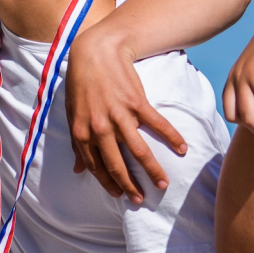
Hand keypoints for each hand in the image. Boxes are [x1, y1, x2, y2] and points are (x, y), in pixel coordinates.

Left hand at [65, 31, 186, 202]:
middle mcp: (100, 128)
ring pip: (138, 151)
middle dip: (130, 185)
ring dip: (152, 170)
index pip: (96, 166)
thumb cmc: (81, 84)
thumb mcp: (71, 114)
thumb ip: (76, 143)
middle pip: (117, 164)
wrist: (96, 53)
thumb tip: (76, 169)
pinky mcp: (137, 103)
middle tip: (141, 200)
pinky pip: (157, 125)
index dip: (108, 182)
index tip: (119, 194)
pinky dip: (171, 137)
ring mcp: (119, 116)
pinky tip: (182, 149)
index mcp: (82, 132)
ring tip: (163, 185)